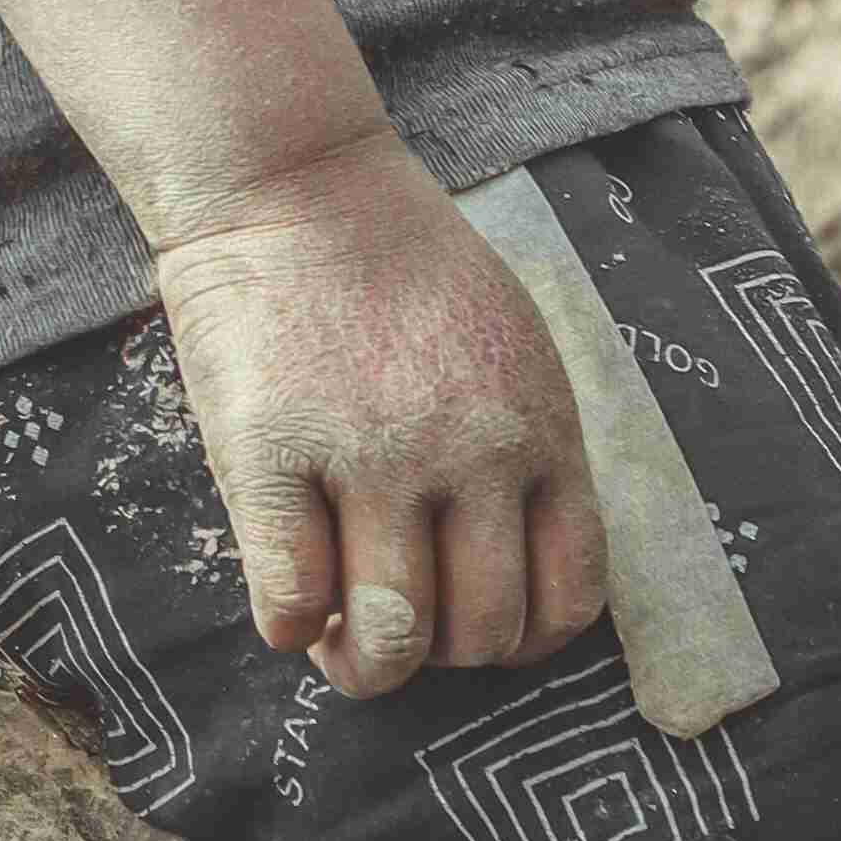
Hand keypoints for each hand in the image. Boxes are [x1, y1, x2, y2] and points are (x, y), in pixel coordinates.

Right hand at [153, 126, 611, 702]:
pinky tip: (288, 597)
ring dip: (365, 663)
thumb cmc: (398, 261)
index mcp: (538, 429)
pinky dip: (292, 627)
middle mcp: (469, 453)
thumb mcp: (510, 343)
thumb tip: (513, 570)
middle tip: (398, 628)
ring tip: (341, 637)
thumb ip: (525, 448)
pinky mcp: (272, 454)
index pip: (568, 599)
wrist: (292, 177)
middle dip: (441, 657)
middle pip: (481, 634)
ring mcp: (369, 456)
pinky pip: (292, 601)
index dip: (523, 640)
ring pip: (392, 638)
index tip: (479, 628)